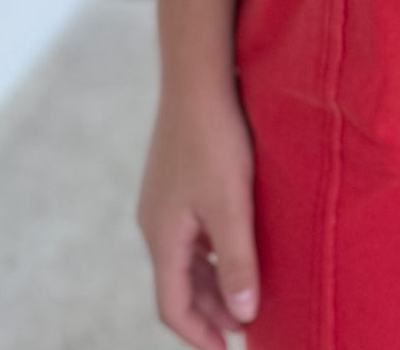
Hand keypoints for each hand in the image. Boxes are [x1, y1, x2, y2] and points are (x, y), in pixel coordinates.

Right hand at [138, 84, 260, 347]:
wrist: (198, 77)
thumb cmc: (214, 139)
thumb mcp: (231, 205)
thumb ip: (237, 261)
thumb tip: (243, 315)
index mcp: (162, 236)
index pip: (171, 306)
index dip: (198, 334)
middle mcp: (155, 223)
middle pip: (177, 284)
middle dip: (209, 311)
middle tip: (242, 328)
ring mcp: (163, 199)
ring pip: (184, 257)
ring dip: (211, 281)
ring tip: (244, 296)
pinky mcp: (176, 178)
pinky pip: (190, 231)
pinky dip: (210, 252)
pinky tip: (236, 245)